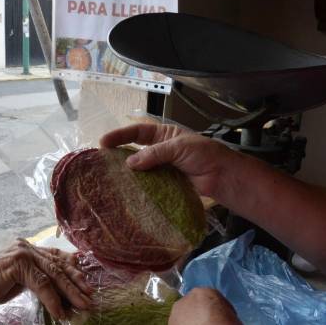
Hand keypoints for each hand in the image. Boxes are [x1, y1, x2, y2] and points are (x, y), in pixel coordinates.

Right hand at [0, 239, 91, 319]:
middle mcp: (27, 247)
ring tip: (83, 307)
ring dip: (71, 293)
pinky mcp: (17, 265)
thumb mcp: (15, 280)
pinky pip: (42, 284)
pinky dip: (53, 300)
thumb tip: (55, 292)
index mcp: (27, 249)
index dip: (73, 270)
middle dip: (78, 283)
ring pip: (54, 275)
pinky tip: (60, 313)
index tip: (87, 284)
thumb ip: (33, 279)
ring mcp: (22, 254)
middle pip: (59, 266)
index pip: (56, 258)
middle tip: (91, 298)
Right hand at [99, 123, 244, 202]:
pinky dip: (140, 189)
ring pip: (141, 170)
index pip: (139, 132)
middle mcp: (162, 151)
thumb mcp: (178, 147)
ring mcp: (164, 169)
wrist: (223, 177)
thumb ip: (154, 153)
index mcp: (165, 135)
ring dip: (128, 175)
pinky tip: (129, 193)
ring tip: (111, 179)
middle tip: (102, 162)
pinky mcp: (167, 186)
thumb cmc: (205, 155)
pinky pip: (150, 186)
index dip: (121, 135)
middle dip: (120, 155)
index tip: (104, 142)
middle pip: (136, 151)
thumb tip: (130, 163)